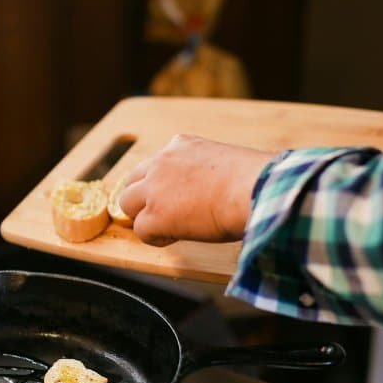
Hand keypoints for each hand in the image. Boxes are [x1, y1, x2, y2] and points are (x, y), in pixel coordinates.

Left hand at [118, 135, 274, 245]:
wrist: (256, 189)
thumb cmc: (254, 180)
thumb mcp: (225, 161)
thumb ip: (209, 170)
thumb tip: (219, 187)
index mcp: (181, 145)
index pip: (156, 163)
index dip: (164, 184)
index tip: (181, 196)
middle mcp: (162, 162)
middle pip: (132, 181)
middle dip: (144, 198)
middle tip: (165, 213)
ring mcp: (155, 188)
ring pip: (127, 203)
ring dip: (144, 216)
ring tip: (168, 227)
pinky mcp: (155, 214)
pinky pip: (140, 230)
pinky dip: (155, 237)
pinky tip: (175, 237)